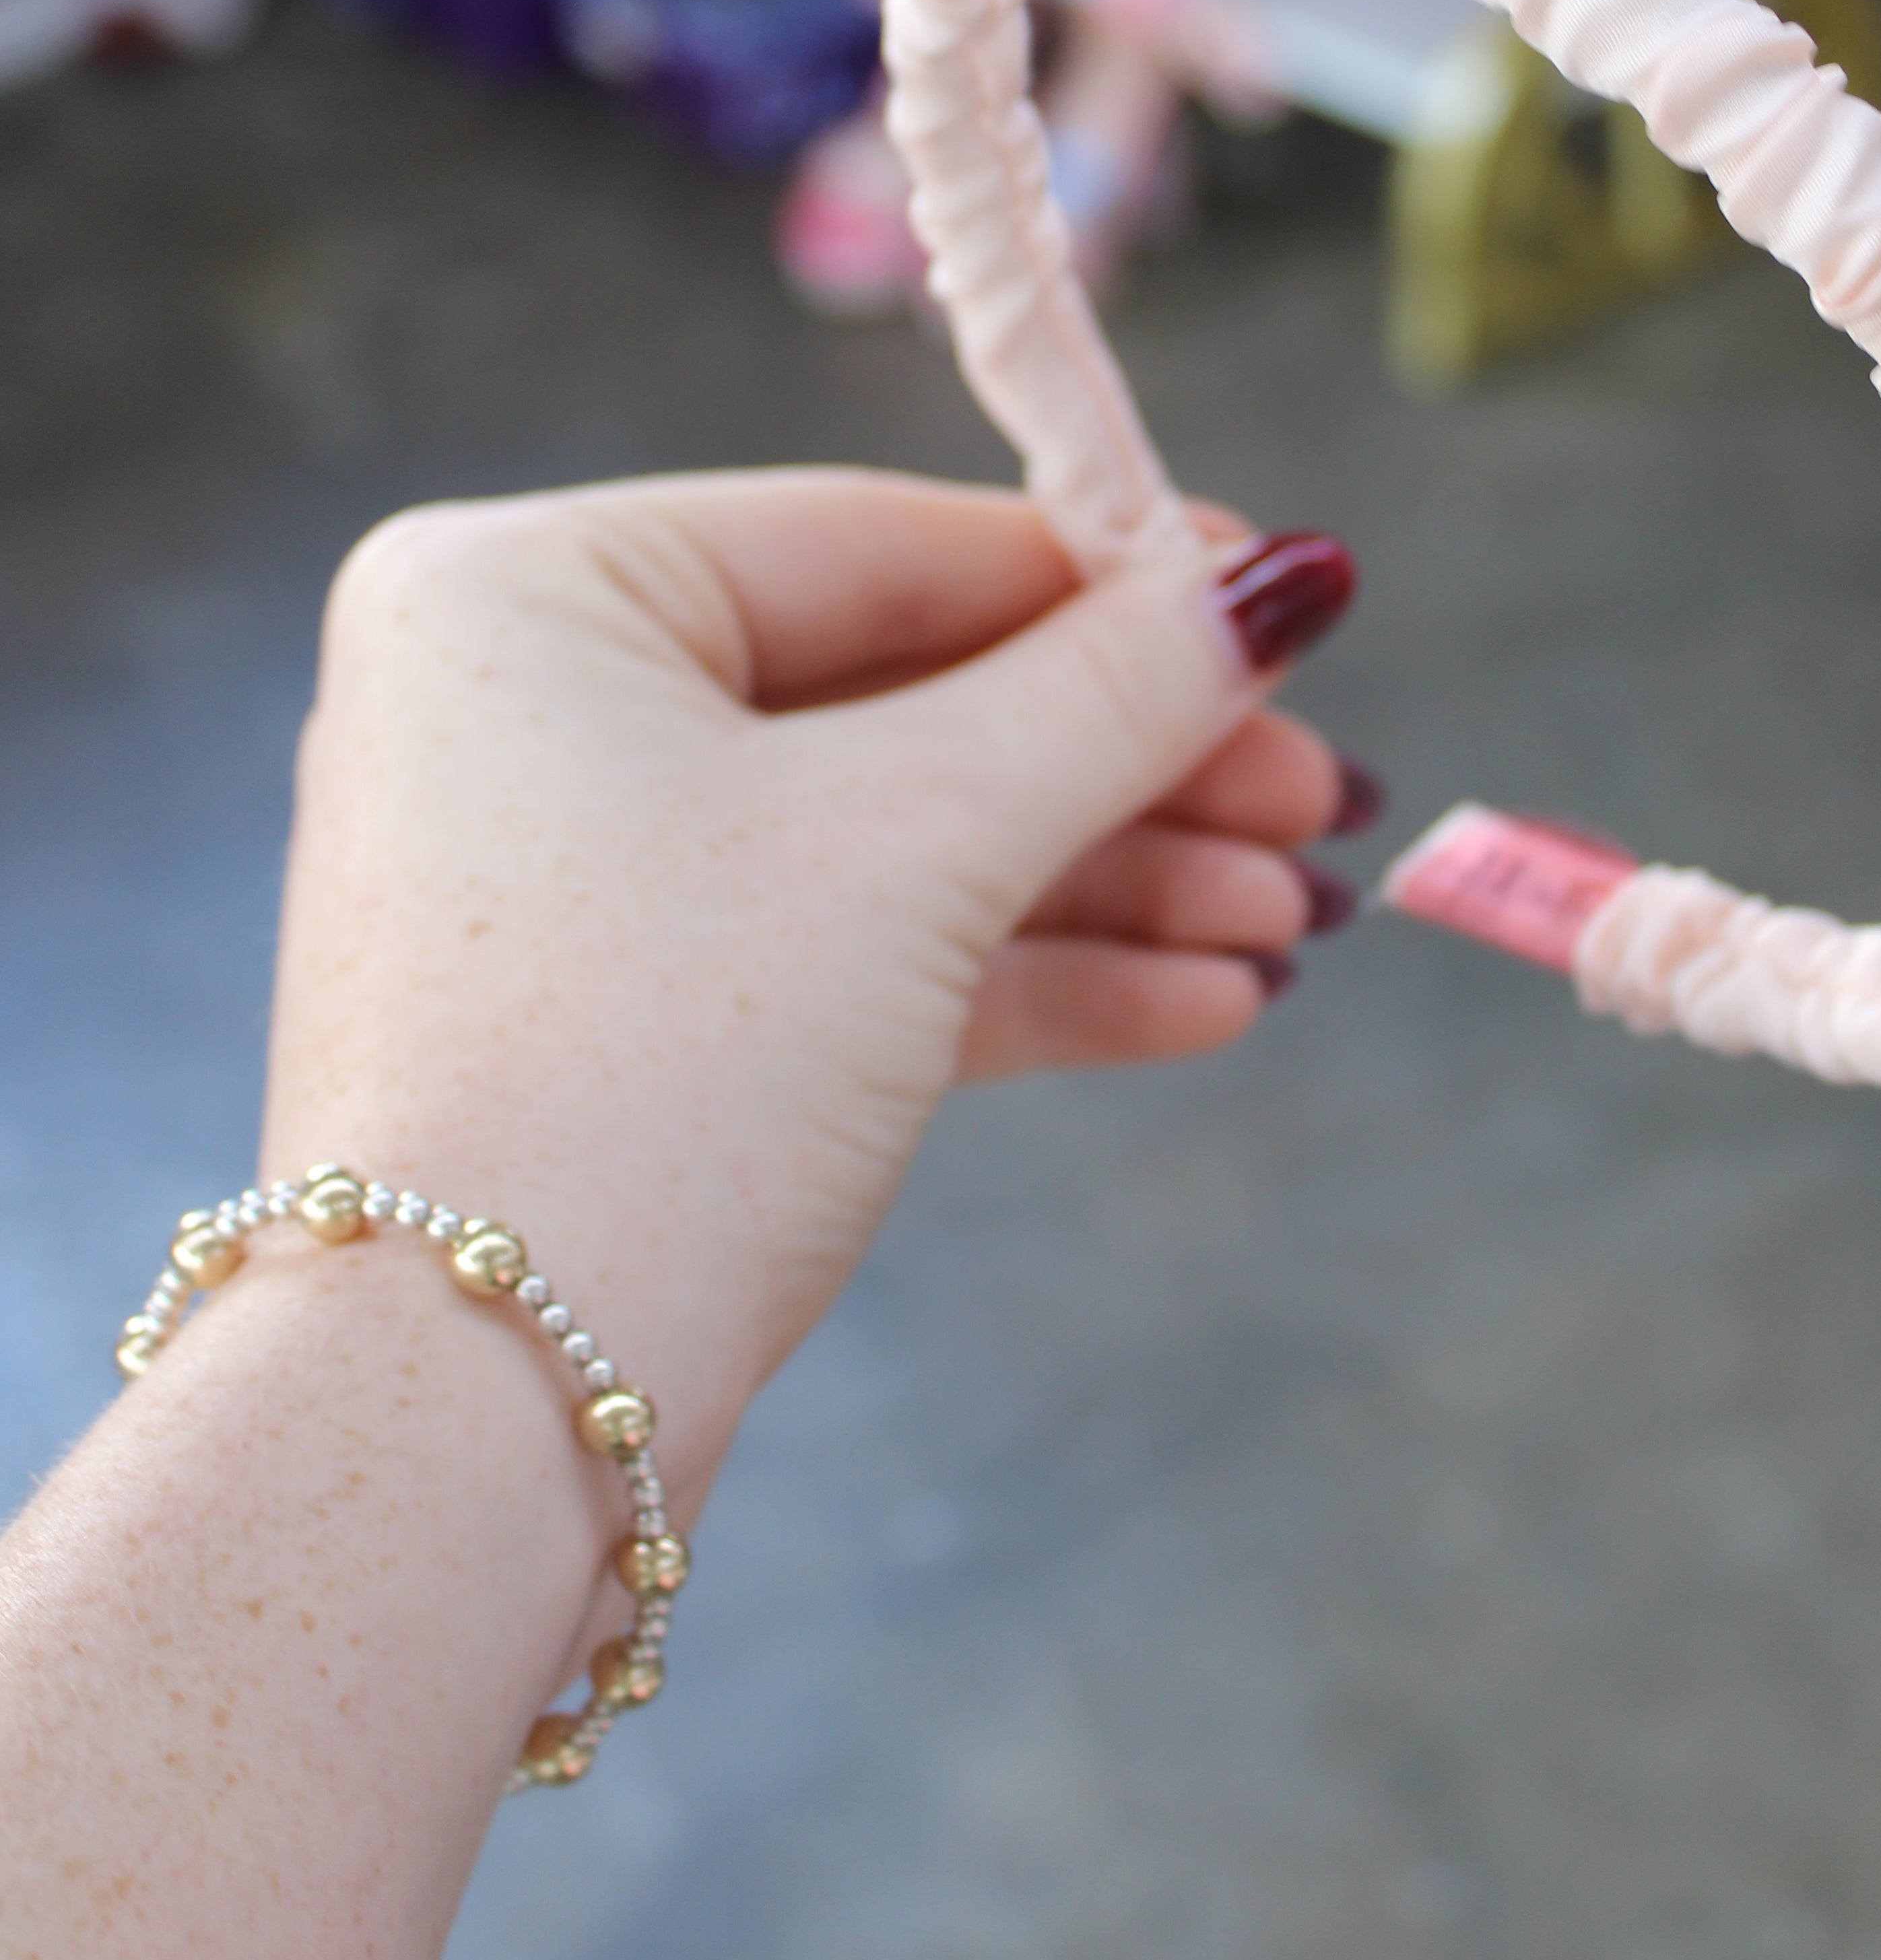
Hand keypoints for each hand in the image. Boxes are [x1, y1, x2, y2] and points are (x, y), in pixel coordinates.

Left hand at [264, 471, 1361, 1506]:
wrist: (476, 1420)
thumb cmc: (652, 1069)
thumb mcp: (917, 840)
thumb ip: (1115, 691)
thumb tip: (1293, 575)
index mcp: (527, 591)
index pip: (881, 539)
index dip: (1113, 577)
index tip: (1295, 600)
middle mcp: (525, 713)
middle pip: (904, 695)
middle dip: (1134, 766)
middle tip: (1325, 797)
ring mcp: (569, 884)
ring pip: (895, 840)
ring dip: (1111, 884)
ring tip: (1295, 922)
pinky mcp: (626, 1031)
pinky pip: (852, 955)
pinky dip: (1022, 975)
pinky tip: (1203, 1002)